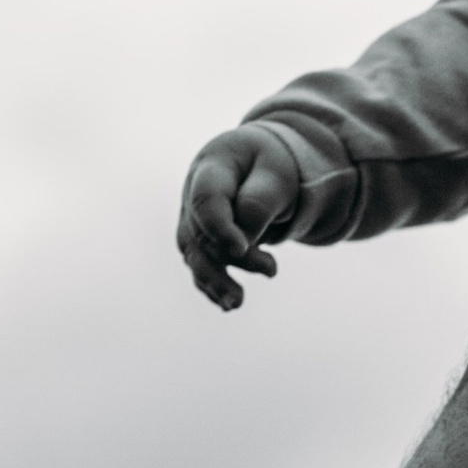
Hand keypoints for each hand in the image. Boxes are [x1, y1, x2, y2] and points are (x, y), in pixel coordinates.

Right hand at [178, 122, 305, 310]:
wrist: (257, 163)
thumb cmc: (268, 163)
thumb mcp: (276, 173)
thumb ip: (259, 203)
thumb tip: (243, 244)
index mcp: (211, 170)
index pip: (206, 200)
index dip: (219, 227)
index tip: (241, 249)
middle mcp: (192, 197)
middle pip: (201, 234)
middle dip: (231, 260)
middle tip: (272, 270)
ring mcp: (192, 220)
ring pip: (196, 257)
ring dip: (215, 282)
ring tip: (236, 303)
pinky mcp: (199, 242)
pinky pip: (201, 267)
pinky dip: (212, 287)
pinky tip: (227, 304)